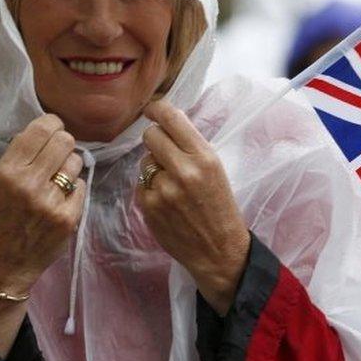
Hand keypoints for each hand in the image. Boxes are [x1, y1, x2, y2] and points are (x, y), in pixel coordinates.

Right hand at [0, 114, 84, 355]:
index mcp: (7, 171)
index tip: (53, 127)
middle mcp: (29, 184)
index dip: (52, 123)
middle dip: (63, 142)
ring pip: (76, 162)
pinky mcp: (68, 218)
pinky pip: (81, 187)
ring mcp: (51, 202)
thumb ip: (20, 156)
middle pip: (64, 141)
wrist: (2, 265)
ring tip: (57, 180)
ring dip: (69, 167)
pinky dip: (73, 190)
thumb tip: (46, 130)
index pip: (40, 130)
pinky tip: (60, 201)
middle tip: (58, 153)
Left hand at [135, 99, 249, 314]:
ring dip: (153, 167)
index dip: (157, 109)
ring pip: (144, 161)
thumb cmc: (220, 207)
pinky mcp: (148, 206)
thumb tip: (163, 123)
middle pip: (151, 135)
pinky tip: (166, 202)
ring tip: (172, 185)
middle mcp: (183, 170)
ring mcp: (162, 189)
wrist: (219, 251)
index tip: (152, 109)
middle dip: (155, 139)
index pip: (172, 118)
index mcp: (204, 157)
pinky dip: (149, 189)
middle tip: (164, 151)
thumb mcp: (216, 170)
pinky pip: (140, 183)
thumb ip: (191, 147)